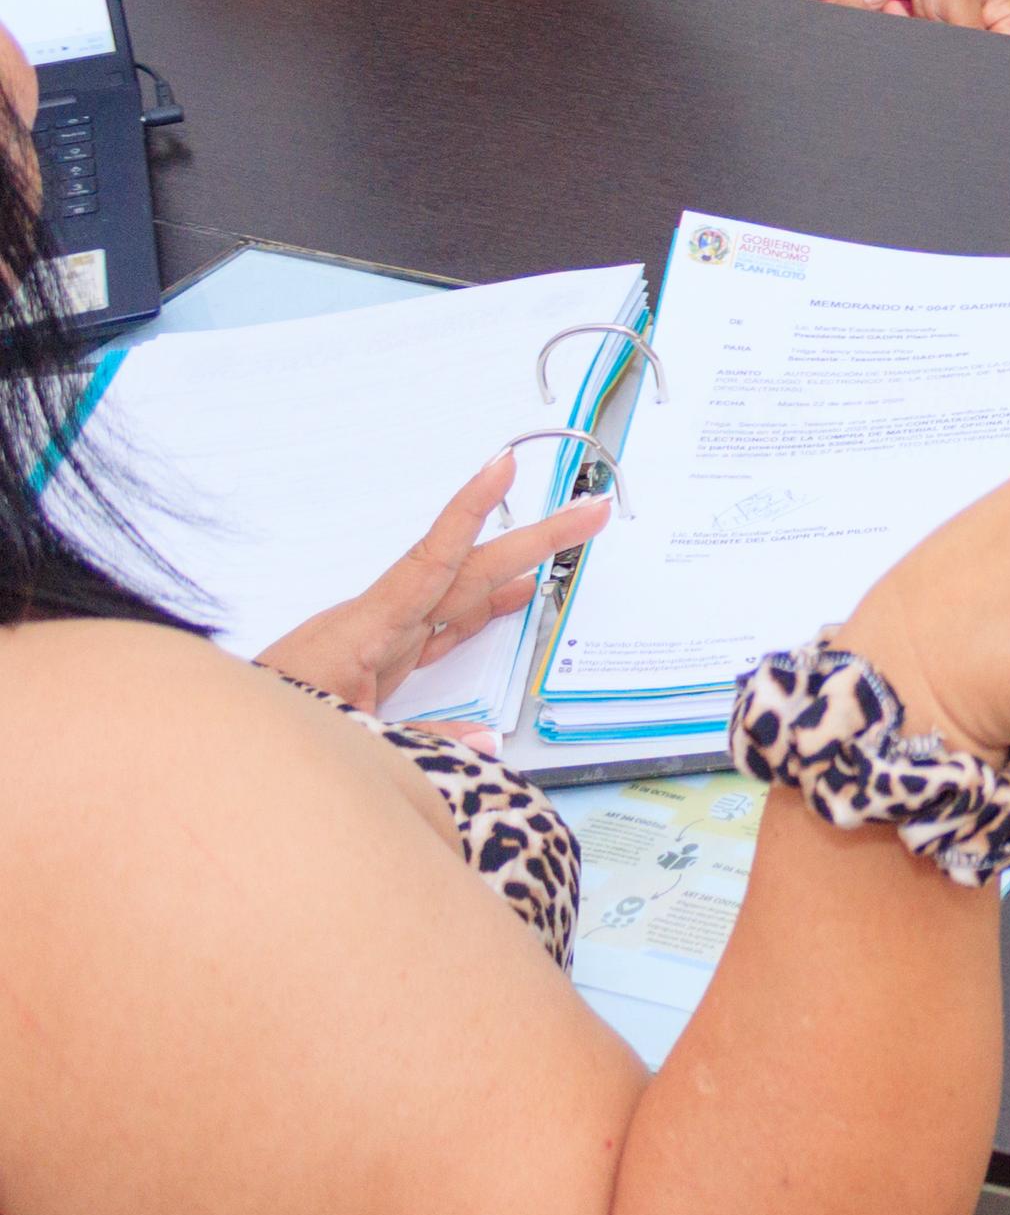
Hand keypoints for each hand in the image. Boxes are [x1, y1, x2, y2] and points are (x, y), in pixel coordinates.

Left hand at [257, 452, 611, 721]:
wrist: (213, 751)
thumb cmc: (268, 734)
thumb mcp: (345, 743)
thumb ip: (421, 742)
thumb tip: (487, 741)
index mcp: (365, 632)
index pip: (430, 562)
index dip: (470, 513)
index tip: (503, 464)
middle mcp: (377, 625)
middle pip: (465, 572)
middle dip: (530, 540)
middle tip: (591, 512)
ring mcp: (378, 642)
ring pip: (457, 595)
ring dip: (512, 568)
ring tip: (566, 541)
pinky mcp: (375, 663)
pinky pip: (440, 626)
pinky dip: (478, 611)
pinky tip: (509, 599)